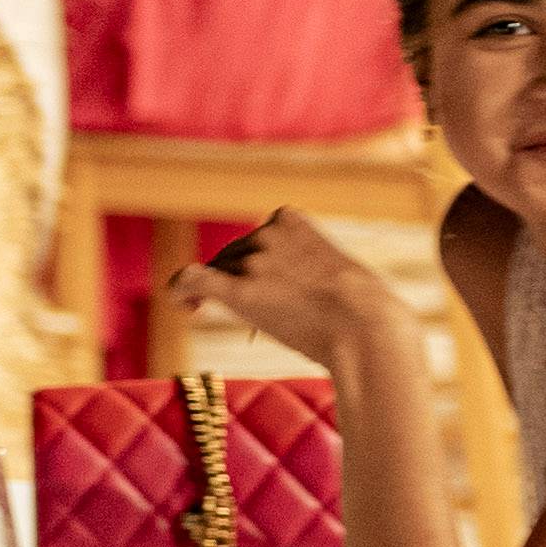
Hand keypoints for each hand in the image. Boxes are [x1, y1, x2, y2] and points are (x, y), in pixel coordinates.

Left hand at [180, 213, 380, 368]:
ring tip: (202, 311)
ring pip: (218, 272)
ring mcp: (254, 261)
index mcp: (290, 219)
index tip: (245, 278)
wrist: (367, 327)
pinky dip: (180, 289)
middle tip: (225, 308)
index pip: (255, 238)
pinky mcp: (241, 291)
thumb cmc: (362, 309)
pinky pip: (195, 281)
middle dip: (230, 279)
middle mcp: (267, 234)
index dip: (244, 260)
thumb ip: (304, 269)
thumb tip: (284, 294)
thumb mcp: (335, 271)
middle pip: (232, 256)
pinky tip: (179, 303)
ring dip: (215, 292)